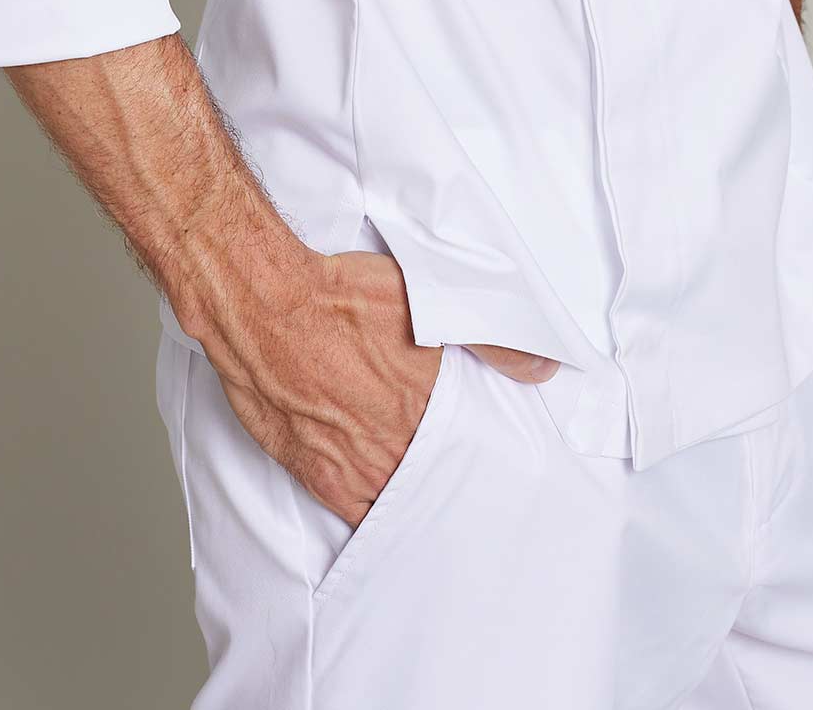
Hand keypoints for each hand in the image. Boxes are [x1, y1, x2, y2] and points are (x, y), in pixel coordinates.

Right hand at [210, 248, 557, 527]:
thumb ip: (492, 337)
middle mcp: (397, 442)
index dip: (487, 451)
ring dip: (420, 498)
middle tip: (474, 488)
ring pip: (404, 499)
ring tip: (436, 502)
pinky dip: (379, 517)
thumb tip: (545, 369)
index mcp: (430, 403)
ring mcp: (357, 464)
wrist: (267, 307)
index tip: (506, 461)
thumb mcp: (427, 297)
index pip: (476, 445)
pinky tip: (391, 515)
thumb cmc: (341, 296)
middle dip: (457, 480)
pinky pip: (360, 515)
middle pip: (441, 476)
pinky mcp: (319, 474)